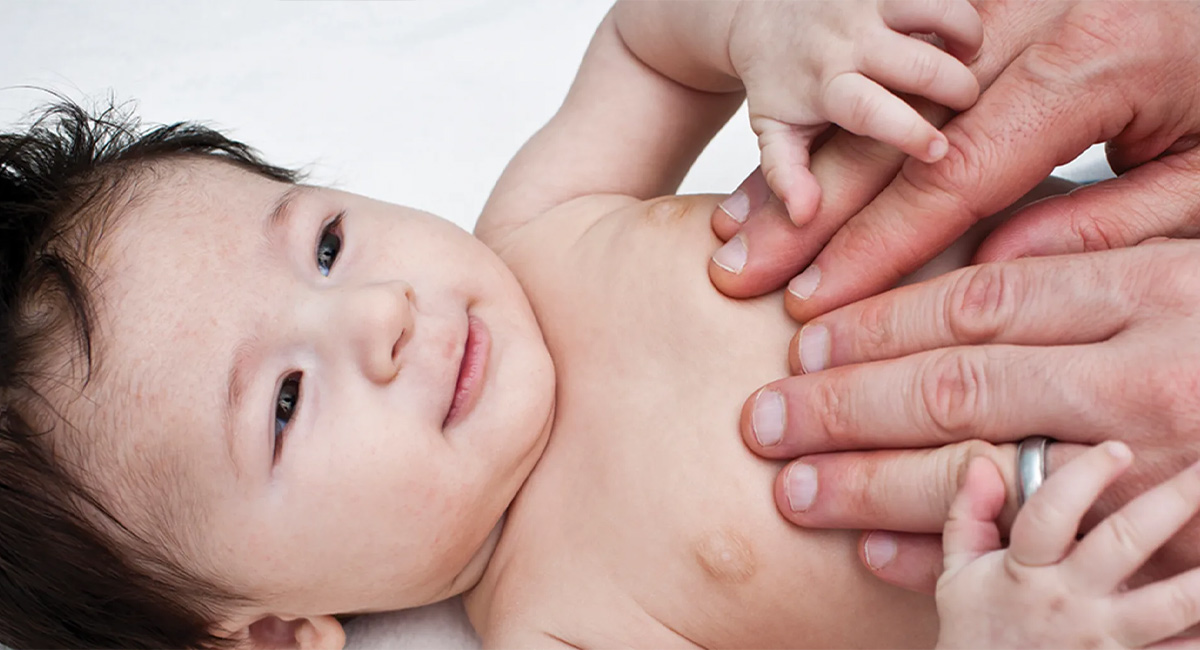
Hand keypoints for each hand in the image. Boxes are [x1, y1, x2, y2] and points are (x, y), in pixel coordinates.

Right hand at [709, 1, 1199, 317]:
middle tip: (740, 274)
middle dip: (808, 215)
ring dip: (805, 169)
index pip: (954, 172)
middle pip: (889, 134)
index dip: (878, 245)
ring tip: (737, 229)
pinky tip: (794, 166)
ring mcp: (1005, 0)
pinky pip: (895, 65)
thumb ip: (1106, 224)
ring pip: (878, 96)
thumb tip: (992, 268)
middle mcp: (1033, 17)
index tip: (815, 299)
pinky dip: (838, 121)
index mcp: (1095, 58)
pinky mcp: (993, 1)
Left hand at [726, 0, 981, 225]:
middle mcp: (850, 40)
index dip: (909, 131)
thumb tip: (804, 217)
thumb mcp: (773, 132)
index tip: (940, 151)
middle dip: (957, 86)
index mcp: (827, 85)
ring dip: (967, 32)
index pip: (870, 109)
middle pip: (921, 64)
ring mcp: (871, 3)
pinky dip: (959, 8)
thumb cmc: (780, 83)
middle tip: (967, 102)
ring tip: (970, 54)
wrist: (763, 17)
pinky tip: (959, 29)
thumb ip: (786, 176)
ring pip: (938, 9)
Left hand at [740, 240, 1199, 591]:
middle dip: (843, 403)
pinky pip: (1040, 548)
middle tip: (763, 420)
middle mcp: (1149, 373)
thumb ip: (1098, 247)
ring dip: (873, 481)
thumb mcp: (1196, 258)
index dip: (875, 320)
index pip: (975, 301)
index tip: (801, 338)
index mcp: (1153, 289)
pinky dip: (954, 553)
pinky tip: (882, 555)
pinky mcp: (1171, 541)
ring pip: (983, 468)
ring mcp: (1160, 466)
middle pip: (955, 384)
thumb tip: (987, 256)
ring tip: (793, 488)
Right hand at [937, 444, 1199, 648]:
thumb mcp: (957, 575)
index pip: (1052, 511)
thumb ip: (968, 515)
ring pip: (1167, 604)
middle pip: (1124, 542)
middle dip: (1172, 500)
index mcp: (1024, 571)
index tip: (1117, 449)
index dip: (1085, 476)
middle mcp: (1067, 601)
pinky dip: (1198, 638)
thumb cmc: (974, 635)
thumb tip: (983, 464)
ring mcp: (1102, 640)